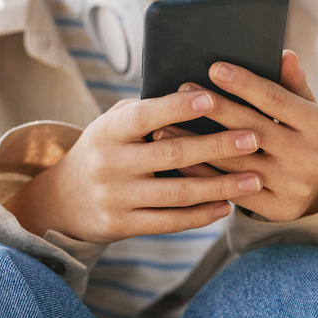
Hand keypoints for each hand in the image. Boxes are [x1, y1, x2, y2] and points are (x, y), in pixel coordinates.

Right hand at [4, 89, 267, 242]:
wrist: (61, 200)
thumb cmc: (105, 149)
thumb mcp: (113, 124)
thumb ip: (148, 112)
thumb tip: (200, 92)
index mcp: (109, 130)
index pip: (146, 115)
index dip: (178, 107)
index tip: (214, 98)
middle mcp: (109, 163)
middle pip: (172, 154)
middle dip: (217, 146)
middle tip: (254, 138)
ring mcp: (115, 197)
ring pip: (177, 193)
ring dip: (220, 186)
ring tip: (255, 179)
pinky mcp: (121, 225)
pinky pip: (168, 221)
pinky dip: (200, 215)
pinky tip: (226, 206)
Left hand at [155, 51, 317, 221]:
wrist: (315, 191)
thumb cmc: (300, 137)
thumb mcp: (304, 110)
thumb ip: (292, 84)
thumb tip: (283, 54)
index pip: (276, 99)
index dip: (244, 84)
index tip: (214, 67)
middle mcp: (309, 156)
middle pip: (252, 128)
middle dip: (215, 108)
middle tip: (183, 91)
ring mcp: (293, 185)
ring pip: (236, 162)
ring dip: (197, 143)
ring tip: (166, 126)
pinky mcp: (277, 209)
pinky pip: (231, 189)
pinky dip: (203, 174)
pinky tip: (179, 159)